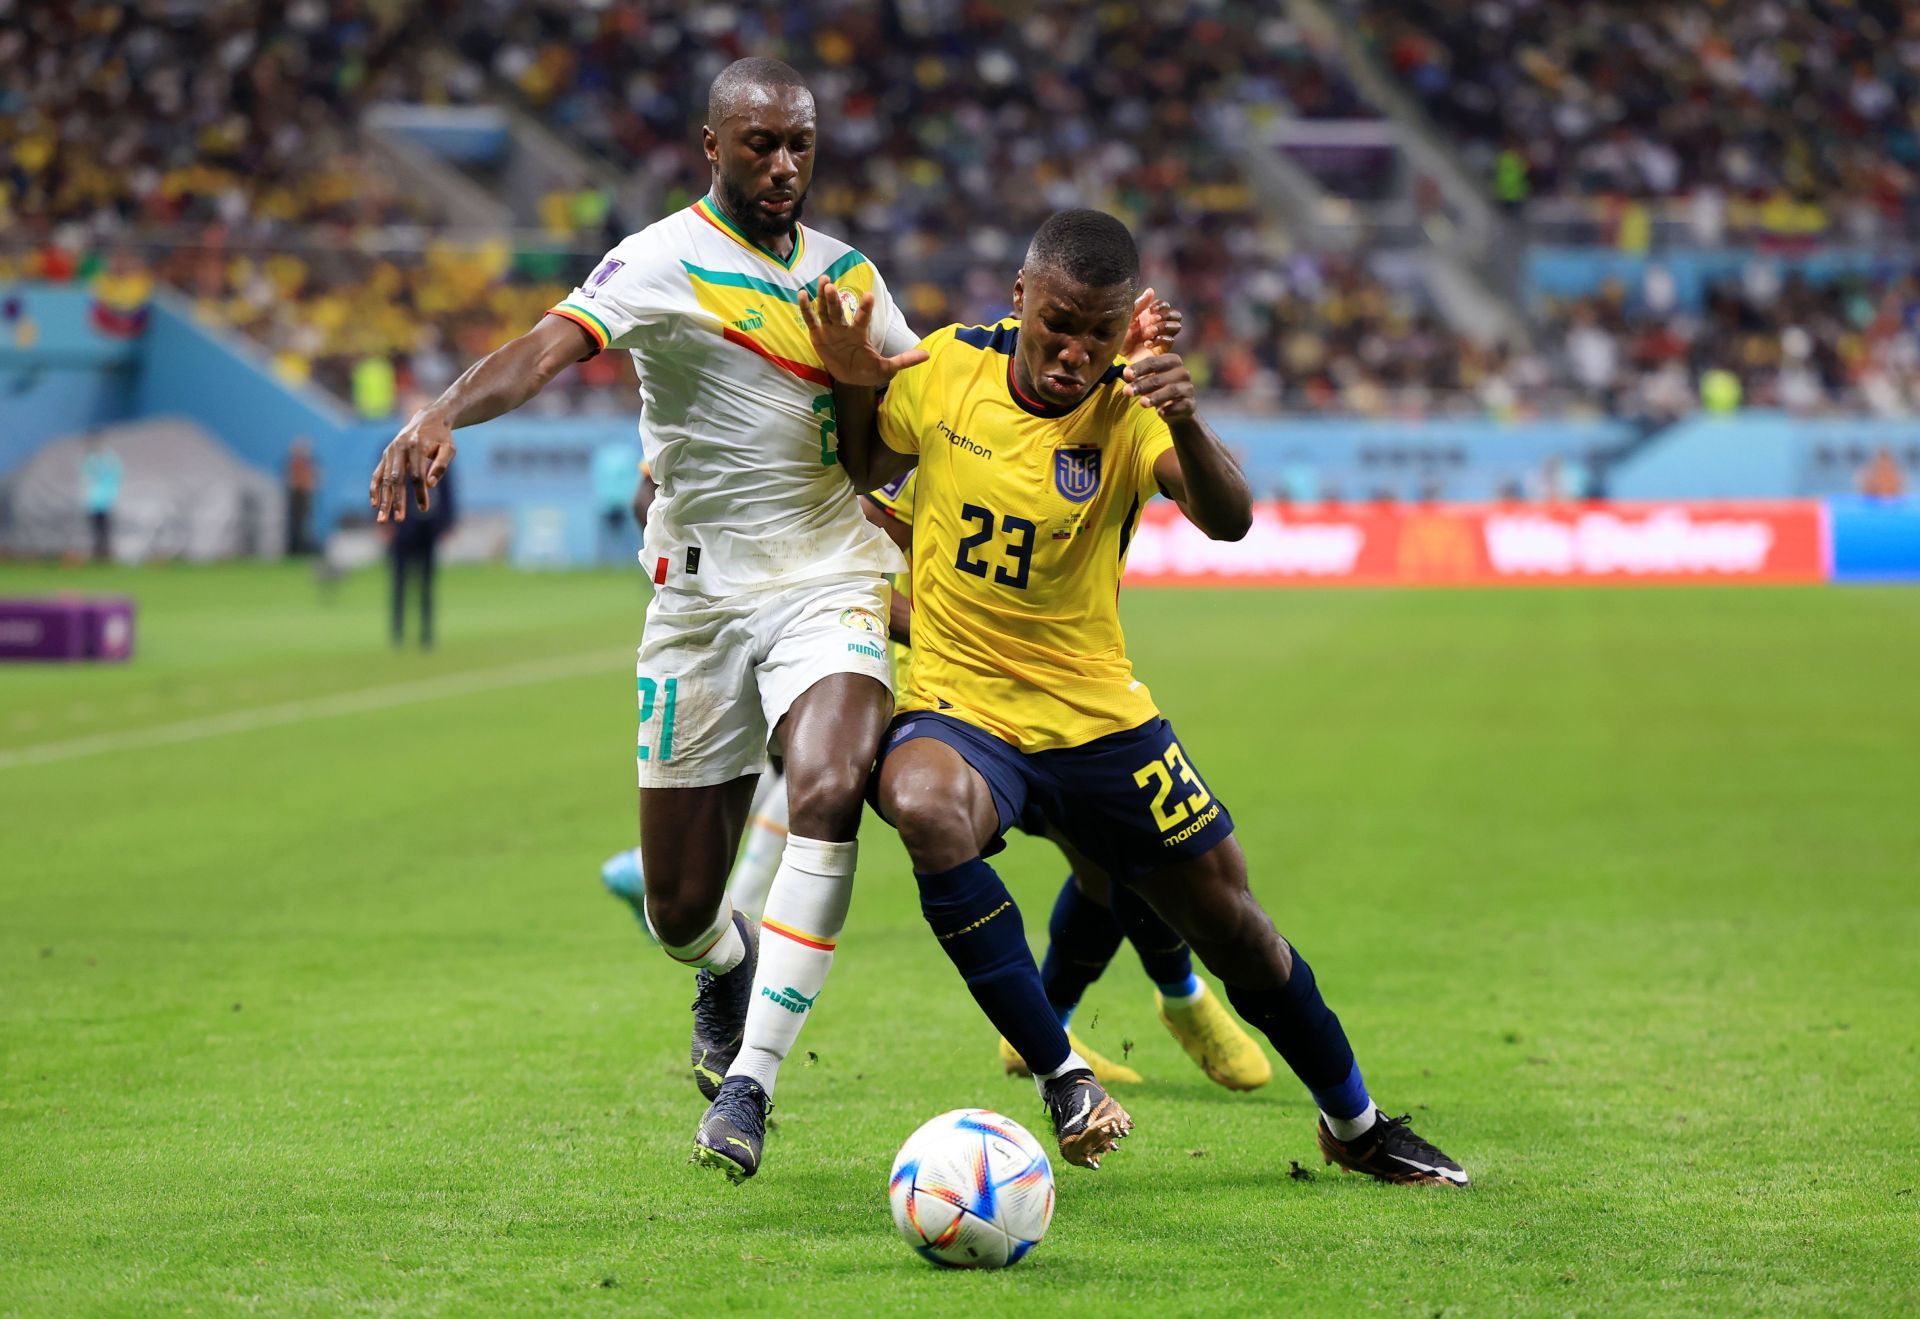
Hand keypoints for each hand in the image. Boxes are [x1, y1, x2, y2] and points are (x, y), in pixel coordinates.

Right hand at [369, 410, 454, 521]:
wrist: (427, 420)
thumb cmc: (441, 438)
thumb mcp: (449, 449)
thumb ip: (442, 465)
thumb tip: (430, 485)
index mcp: (416, 446)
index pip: (416, 475)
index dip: (419, 493)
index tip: (424, 509)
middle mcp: (400, 448)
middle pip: (397, 479)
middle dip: (397, 500)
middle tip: (398, 520)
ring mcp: (390, 452)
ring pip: (385, 479)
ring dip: (383, 500)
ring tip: (382, 519)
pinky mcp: (385, 455)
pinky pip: (377, 474)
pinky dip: (374, 488)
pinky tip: (374, 504)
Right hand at [797, 277, 928, 385]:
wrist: (851, 378)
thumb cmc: (869, 370)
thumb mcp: (887, 369)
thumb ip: (904, 360)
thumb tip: (927, 355)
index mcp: (859, 333)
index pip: (862, 318)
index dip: (865, 308)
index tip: (868, 295)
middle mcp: (844, 328)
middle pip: (839, 310)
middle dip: (835, 299)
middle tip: (832, 285)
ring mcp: (830, 330)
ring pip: (825, 311)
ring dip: (823, 297)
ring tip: (823, 282)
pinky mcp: (818, 336)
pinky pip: (811, 320)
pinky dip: (806, 309)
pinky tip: (802, 294)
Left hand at [1121, 287, 1182, 364]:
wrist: (1114, 359)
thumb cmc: (1118, 338)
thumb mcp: (1127, 319)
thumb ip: (1138, 305)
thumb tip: (1151, 290)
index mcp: (1150, 316)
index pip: (1165, 306)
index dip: (1161, 306)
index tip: (1151, 309)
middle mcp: (1158, 326)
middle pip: (1176, 315)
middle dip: (1166, 315)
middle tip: (1153, 319)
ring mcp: (1161, 338)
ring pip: (1176, 327)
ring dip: (1164, 326)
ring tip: (1149, 332)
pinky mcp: (1161, 350)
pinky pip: (1170, 341)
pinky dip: (1160, 340)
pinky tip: (1147, 343)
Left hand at [1122, 352, 1195, 422]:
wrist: (1175, 410)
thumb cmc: (1158, 389)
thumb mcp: (1148, 378)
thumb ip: (1137, 375)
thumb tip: (1125, 374)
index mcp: (1172, 361)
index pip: (1153, 361)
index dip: (1139, 368)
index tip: (1125, 374)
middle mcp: (1182, 372)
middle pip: (1160, 377)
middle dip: (1142, 384)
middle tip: (1127, 391)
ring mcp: (1188, 388)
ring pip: (1172, 390)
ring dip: (1155, 397)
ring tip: (1142, 403)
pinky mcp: (1191, 404)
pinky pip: (1182, 406)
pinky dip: (1171, 409)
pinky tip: (1160, 413)